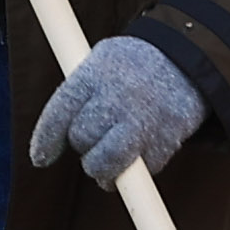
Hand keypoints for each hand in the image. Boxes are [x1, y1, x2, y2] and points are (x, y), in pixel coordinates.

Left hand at [28, 33, 204, 185]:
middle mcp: (117, 97)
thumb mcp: (102, 60)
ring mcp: (143, 120)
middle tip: (96, 136)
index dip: (46, 140)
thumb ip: (79, 91)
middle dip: (84, 144)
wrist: (189, 58)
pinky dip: (136, 169)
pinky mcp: (166, 140)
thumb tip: (51, 134)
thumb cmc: (135, 64)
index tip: (41, 157)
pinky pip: (140, 170)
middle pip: (82, 139)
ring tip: (106, 162)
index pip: (60, 112)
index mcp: (96, 73)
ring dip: (102, 168)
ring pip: (106, 163)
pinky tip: (138, 151)